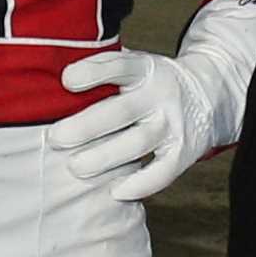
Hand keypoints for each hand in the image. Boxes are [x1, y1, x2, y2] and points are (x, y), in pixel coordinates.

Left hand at [54, 45, 221, 203]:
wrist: (210, 95)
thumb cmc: (149, 84)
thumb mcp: (136, 66)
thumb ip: (103, 71)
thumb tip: (45, 82)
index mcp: (145, 68)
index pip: (119, 65)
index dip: (94, 71)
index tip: (66, 79)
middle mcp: (161, 94)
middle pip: (122, 110)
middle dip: (87, 125)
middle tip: (55, 137)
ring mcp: (174, 124)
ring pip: (139, 142)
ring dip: (105, 157)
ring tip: (75, 167)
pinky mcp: (183, 151)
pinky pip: (163, 171)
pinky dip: (140, 184)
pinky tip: (115, 191)